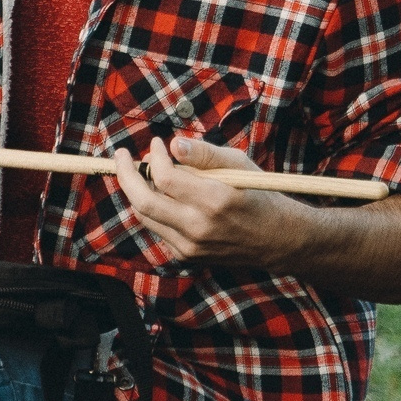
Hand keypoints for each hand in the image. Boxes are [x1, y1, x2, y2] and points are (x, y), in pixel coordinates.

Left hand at [112, 135, 313, 266]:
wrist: (278, 239)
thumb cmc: (259, 193)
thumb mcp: (238, 164)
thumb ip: (204, 154)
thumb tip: (174, 144)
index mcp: (215, 201)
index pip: (165, 178)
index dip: (155, 157)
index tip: (158, 144)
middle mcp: (199, 228)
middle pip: (144, 201)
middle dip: (126, 174)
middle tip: (123, 155)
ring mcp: (191, 246)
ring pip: (145, 216)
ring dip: (137, 190)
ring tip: (143, 171)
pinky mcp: (187, 256)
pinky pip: (157, 228)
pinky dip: (153, 208)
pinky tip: (161, 193)